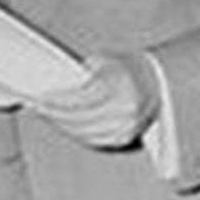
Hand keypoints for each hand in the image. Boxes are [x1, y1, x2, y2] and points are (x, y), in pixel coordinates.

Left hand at [31, 52, 159, 147]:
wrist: (161, 82)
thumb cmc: (130, 67)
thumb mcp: (106, 59)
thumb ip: (83, 72)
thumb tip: (56, 84)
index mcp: (121, 87)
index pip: (79, 99)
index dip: (56, 101)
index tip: (39, 98)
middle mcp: (126, 110)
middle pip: (79, 119)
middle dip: (55, 114)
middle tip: (38, 107)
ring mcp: (127, 127)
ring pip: (85, 133)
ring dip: (63, 125)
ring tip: (48, 115)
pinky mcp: (127, 139)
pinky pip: (95, 140)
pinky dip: (77, 133)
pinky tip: (64, 125)